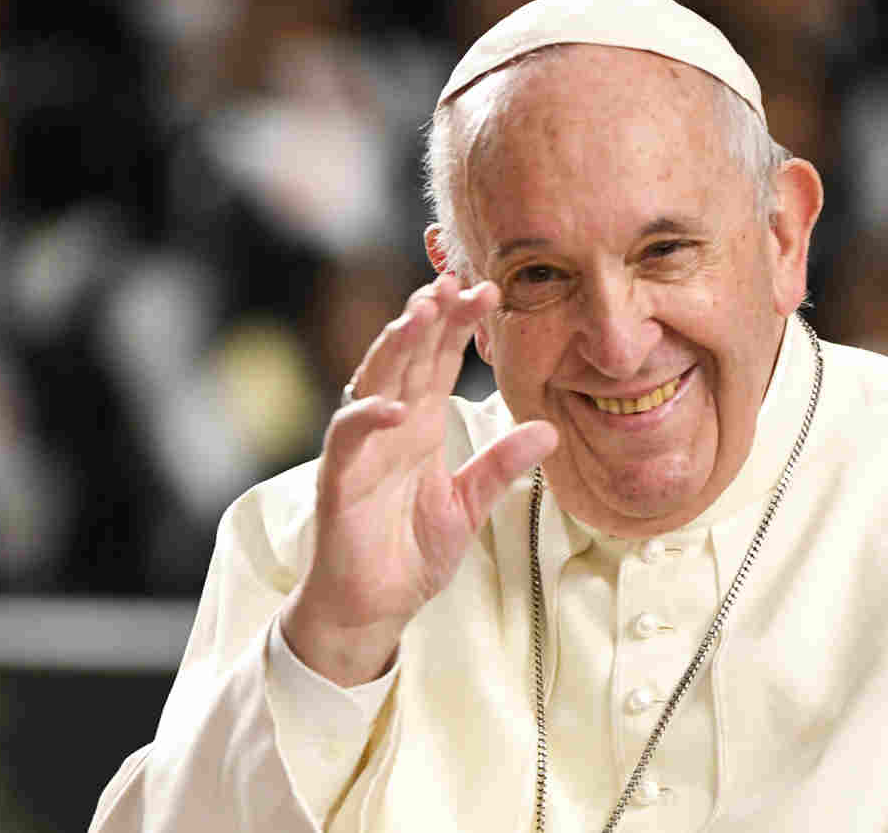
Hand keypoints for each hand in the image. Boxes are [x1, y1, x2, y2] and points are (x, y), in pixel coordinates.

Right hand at [281, 275, 557, 685]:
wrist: (372, 607)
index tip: (489, 291)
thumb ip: (502, 465)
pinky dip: (366, 418)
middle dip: (430, 316)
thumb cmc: (410, 552)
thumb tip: (549, 428)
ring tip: (421, 312)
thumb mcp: (470, 505)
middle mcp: (388, 426)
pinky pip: (348, 439)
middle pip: (408, 356)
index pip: (439, 360)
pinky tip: (393, 405)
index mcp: (419, 425)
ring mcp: (361, 449)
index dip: (458, 324)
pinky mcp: (338, 481)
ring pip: (373, 381)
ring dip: (395, 346)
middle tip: (458, 280)